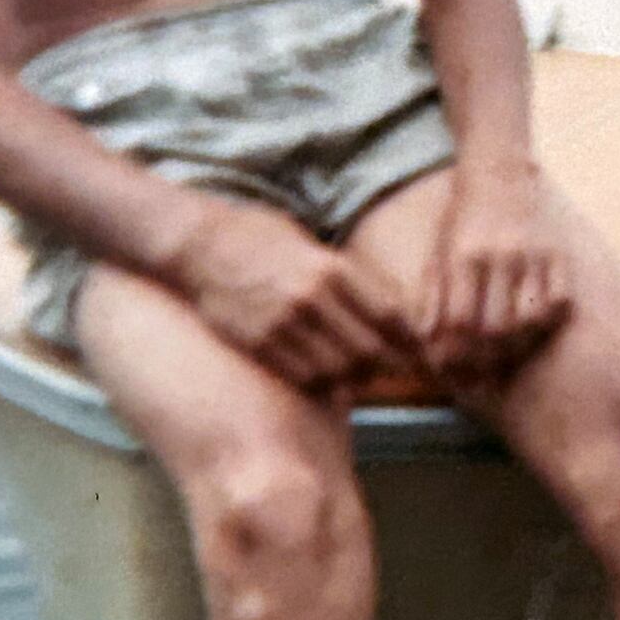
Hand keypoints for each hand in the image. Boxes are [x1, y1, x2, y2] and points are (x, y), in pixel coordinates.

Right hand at [169, 198, 416, 391]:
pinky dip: (323, 383)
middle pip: (369, 349)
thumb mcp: (309, 243)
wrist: (197, 243)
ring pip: (339, 371)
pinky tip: (328, 379)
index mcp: (331, 268)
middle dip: (389, 364)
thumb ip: (342, 275)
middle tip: (396, 370)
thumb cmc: (257, 236)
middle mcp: (312, 299)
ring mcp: (283, 326)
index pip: (388, 314)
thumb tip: (381, 307)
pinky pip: (303, 378)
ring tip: (362, 376)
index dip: (410, 339)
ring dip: (356, 378)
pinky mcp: (258, 345)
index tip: (422, 350)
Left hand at [419, 161, 573, 381]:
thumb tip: (424, 340)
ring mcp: (534, 254)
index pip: (460, 321)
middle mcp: (500, 255)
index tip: (452, 365)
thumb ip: (432, 296)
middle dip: (486, 357)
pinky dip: (548, 321)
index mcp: (464, 256)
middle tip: (480, 367)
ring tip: (506, 351)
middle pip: (496, 327)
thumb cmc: (462, 220)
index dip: (456, 351)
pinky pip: (561, 301)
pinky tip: (533, 325)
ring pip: (531, 319)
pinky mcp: (558, 254)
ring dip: (518, 344)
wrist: (498, 173)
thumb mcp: (439, 252)